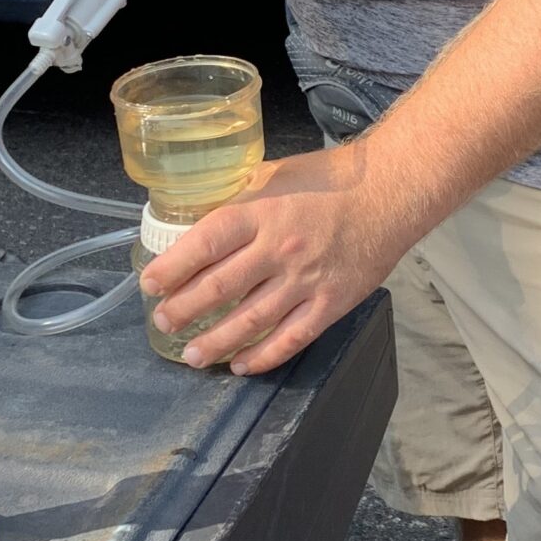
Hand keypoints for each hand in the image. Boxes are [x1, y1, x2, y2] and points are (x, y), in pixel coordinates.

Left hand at [138, 145, 410, 374]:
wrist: (390, 193)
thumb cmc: (330, 180)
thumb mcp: (274, 175)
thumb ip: (239, 200)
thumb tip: (203, 222)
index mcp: (259, 213)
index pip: (204, 243)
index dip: (172, 268)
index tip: (151, 283)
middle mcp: (278, 250)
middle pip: (219, 288)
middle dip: (184, 310)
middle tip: (163, 321)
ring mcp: (304, 281)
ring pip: (250, 321)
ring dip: (216, 341)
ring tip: (192, 354)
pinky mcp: (330, 304)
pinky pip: (291, 338)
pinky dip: (264, 356)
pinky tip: (242, 364)